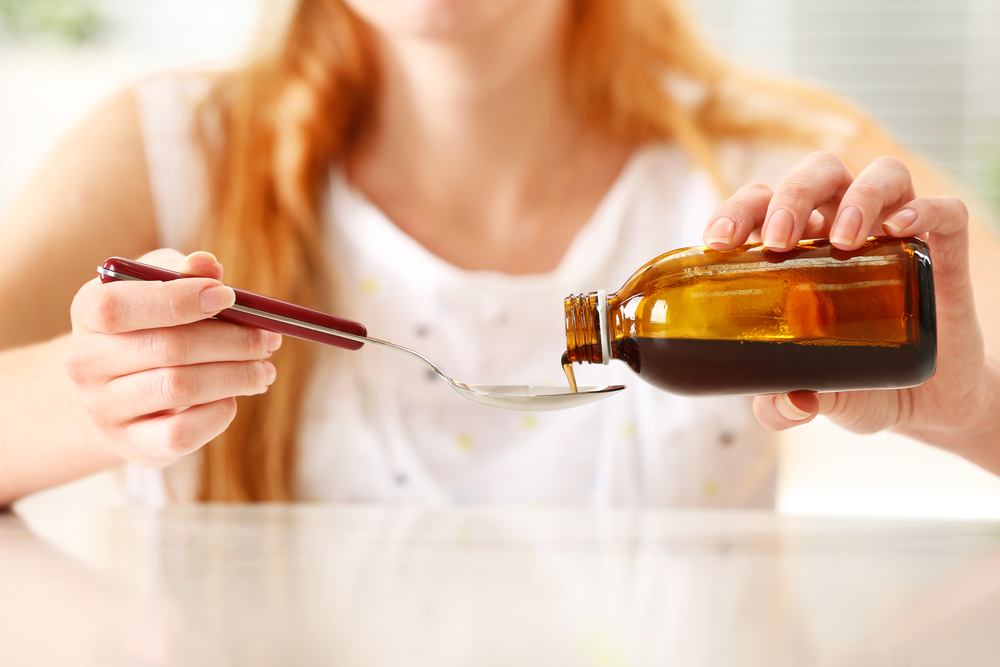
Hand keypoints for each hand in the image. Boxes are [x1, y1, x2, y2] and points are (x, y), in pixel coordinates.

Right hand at [64, 249, 280, 467]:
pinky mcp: (131, 444)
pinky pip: (180, 434)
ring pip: (180, 389)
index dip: (178, 300)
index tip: (228, 297)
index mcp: (88, 311)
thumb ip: (182, 272)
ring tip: (264, 370)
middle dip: (232, 341)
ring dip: (237, 376)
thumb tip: (207, 265)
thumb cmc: (150, 325)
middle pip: (168, 348)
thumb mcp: (159, 287)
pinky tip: (233, 399)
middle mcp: (86, 362)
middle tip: (270, 339)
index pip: (119, 306)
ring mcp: (104, 408)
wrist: (120, 390)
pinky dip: (218, 414)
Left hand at [702, 151, 997, 455]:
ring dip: (857, 197)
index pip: (761, 205)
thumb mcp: (810, 398)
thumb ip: (783, 407)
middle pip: (817, 175)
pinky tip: (899, 229)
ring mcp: (895, 236)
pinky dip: (922, 209)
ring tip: (842, 240)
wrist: (926, 405)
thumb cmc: (855, 384)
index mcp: (796, 248)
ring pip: (881, 176)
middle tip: (780, 240)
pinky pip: (943, 211)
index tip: (718, 242)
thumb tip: (790, 402)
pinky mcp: (942, 252)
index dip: (736, 211)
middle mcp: (842, 229)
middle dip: (791, 196)